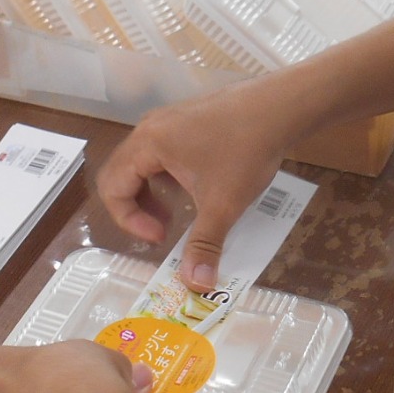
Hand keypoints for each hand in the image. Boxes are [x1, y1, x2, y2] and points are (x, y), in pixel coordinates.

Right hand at [98, 84, 289, 291]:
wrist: (280, 107)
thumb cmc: (246, 151)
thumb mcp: (222, 205)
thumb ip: (204, 245)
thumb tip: (196, 285)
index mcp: (147, 145)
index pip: (113, 188)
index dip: (130, 221)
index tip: (161, 237)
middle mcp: (149, 128)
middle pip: (120, 174)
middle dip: (137, 209)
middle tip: (163, 230)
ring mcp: (167, 120)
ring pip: (141, 163)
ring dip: (151, 193)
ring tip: (177, 212)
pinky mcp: (185, 119)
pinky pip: (160, 152)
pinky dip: (166, 176)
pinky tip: (196, 187)